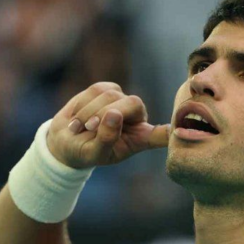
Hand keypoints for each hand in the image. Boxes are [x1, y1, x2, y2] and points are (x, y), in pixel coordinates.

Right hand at [45, 82, 168, 168]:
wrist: (65, 141)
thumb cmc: (84, 152)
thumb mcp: (94, 153)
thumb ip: (106, 138)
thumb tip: (114, 113)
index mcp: (141, 138)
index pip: (163, 133)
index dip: (172, 129)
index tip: (178, 128)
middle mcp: (137, 118)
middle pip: (133, 103)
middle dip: (108, 113)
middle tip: (90, 128)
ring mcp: (122, 102)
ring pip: (112, 95)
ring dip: (90, 112)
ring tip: (80, 127)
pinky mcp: (107, 90)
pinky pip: (96, 89)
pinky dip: (83, 104)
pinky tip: (77, 118)